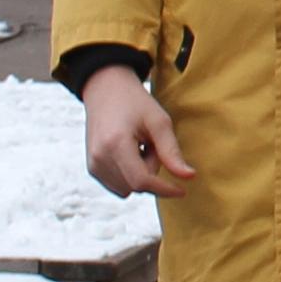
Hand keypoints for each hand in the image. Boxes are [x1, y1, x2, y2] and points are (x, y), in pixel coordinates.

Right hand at [80, 65, 195, 197]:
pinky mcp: (92, 168)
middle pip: (136, 186)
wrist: (106, 90)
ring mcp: (93, 164)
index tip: (183, 191)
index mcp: (115, 144)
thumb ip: (171, 151)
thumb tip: (189, 177)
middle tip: (153, 144)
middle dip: (152, 171)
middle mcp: (99, 158)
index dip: (164, 189)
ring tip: (140, 146)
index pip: (141, 181)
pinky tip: (130, 152)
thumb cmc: (135, 103)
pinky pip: (118, 185)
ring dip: (141, 174)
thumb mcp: (159, 122)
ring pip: (128, 188)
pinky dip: (130, 175)